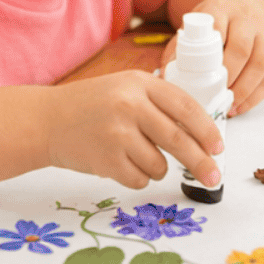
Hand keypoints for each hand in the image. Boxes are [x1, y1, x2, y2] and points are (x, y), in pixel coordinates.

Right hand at [45, 69, 223, 189]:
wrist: (45, 121)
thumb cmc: (92, 105)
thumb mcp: (127, 89)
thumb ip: (159, 103)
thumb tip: (201, 133)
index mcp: (140, 84)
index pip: (186, 107)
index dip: (206, 130)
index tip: (219, 147)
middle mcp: (130, 106)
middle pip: (178, 140)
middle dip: (201, 162)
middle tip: (213, 177)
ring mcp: (117, 134)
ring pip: (159, 165)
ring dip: (157, 168)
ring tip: (136, 155)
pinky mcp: (105, 160)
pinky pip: (139, 179)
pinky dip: (137, 177)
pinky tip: (121, 163)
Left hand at [160, 0, 263, 117]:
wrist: (239, 3)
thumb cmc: (211, 22)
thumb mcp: (192, 25)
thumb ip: (177, 48)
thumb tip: (164, 77)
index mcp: (221, 9)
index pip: (218, 26)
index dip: (212, 51)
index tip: (203, 74)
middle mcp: (247, 18)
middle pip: (242, 47)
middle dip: (229, 75)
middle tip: (215, 96)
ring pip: (260, 62)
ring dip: (245, 88)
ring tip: (229, 106)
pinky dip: (257, 94)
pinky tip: (241, 106)